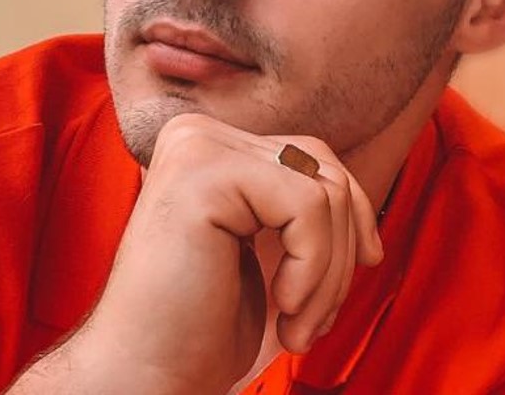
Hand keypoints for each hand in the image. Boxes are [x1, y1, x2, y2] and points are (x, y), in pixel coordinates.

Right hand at [85, 112, 383, 393]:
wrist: (144, 376)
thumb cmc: (205, 325)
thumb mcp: (268, 252)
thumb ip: (299, 208)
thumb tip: (360, 203)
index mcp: (209, 147)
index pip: (311, 155)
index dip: (348, 218)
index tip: (349, 276)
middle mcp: (198, 134)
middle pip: (322, 167)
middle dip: (341, 251)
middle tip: (312, 320)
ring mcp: (197, 146)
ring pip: (323, 189)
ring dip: (329, 274)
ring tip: (297, 326)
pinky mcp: (202, 172)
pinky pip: (308, 206)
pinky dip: (314, 269)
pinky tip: (283, 306)